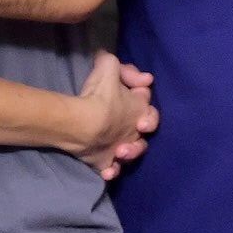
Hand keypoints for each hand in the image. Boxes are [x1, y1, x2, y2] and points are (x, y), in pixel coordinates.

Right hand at [75, 51, 158, 180]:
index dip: (140, 88)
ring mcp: (122, 149)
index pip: (146, 96)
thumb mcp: (107, 66)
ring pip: (133, 151)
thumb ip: (113, 62)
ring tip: (120, 148)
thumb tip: (114, 63)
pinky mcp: (107, 163)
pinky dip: (111, 170)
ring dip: (129, 150)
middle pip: (145, 127)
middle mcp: (136, 130)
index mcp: (140, 108)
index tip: (134, 84)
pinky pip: (111, 169)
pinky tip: (108, 170)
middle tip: (137, 122)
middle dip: (143, 123)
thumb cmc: (99, 95)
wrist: (86, 125)